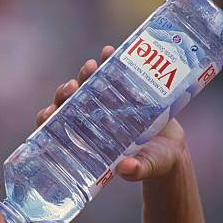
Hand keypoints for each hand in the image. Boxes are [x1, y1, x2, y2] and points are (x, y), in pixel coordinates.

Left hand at [35, 45, 186, 181]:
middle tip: (72, 86)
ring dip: (85, 74)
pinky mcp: (123, 90)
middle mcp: (91, 119)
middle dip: (65, 92)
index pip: (57, 128)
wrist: (173, 149)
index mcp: (86, 140)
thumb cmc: (153, 163)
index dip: (49, 119)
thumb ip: (137, 170)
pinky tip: (108, 52)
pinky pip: (111, 73)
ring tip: (91, 66)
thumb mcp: (146, 167)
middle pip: (68, 102)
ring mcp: (106, 103)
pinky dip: (108, 61)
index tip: (49, 113)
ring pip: (87, 85)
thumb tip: (126, 168)